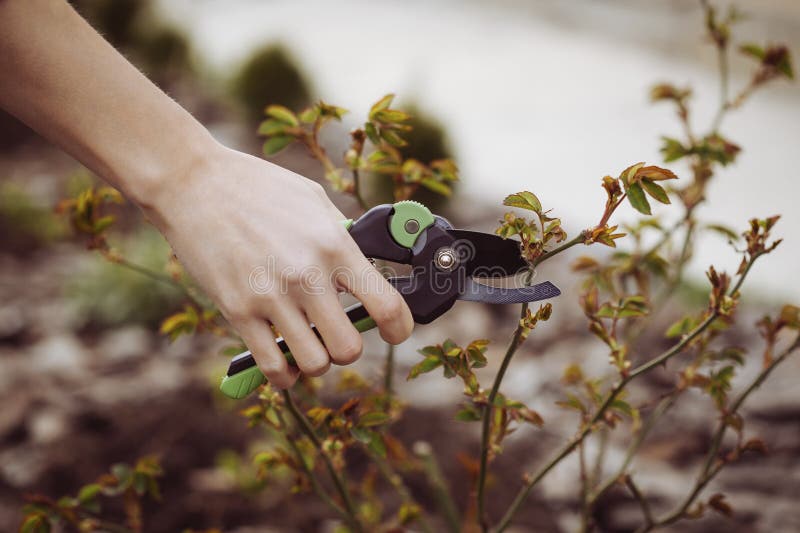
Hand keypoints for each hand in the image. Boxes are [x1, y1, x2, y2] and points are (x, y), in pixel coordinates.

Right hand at [148, 143, 413, 387]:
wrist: (193, 182)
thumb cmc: (257, 187)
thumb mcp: (313, 201)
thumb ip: (340, 238)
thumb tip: (363, 268)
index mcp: (334, 245)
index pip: (385, 305)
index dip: (400, 328)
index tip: (395, 332)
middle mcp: (307, 276)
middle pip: (349, 348)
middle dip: (349, 347)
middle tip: (338, 334)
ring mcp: (270, 297)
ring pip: (314, 364)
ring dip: (316, 360)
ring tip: (308, 343)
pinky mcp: (237, 311)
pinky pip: (273, 366)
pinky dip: (285, 373)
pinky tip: (285, 360)